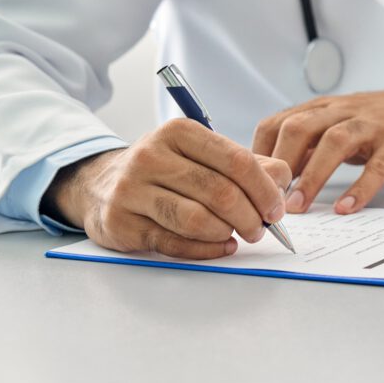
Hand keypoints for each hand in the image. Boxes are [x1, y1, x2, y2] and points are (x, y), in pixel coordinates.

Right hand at [43, 119, 291, 258]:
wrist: (101, 184)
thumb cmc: (166, 170)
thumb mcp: (202, 154)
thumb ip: (246, 164)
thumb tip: (282, 182)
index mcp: (179, 132)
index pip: (237, 161)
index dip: (264, 189)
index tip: (277, 209)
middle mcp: (151, 155)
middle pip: (220, 192)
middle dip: (250, 216)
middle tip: (261, 229)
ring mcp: (132, 189)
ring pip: (196, 219)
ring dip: (227, 233)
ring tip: (238, 236)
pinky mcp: (121, 222)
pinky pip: (173, 243)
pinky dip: (205, 250)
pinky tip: (221, 246)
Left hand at [253, 82, 383, 214]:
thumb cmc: (382, 121)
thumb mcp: (340, 124)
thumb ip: (309, 145)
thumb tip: (273, 176)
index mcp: (323, 108)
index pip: (277, 122)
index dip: (259, 153)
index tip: (250, 184)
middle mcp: (343, 111)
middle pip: (300, 127)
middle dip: (279, 164)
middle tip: (268, 199)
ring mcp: (372, 125)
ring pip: (335, 142)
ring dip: (312, 176)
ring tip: (298, 206)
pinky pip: (379, 165)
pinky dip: (361, 187)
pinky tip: (347, 208)